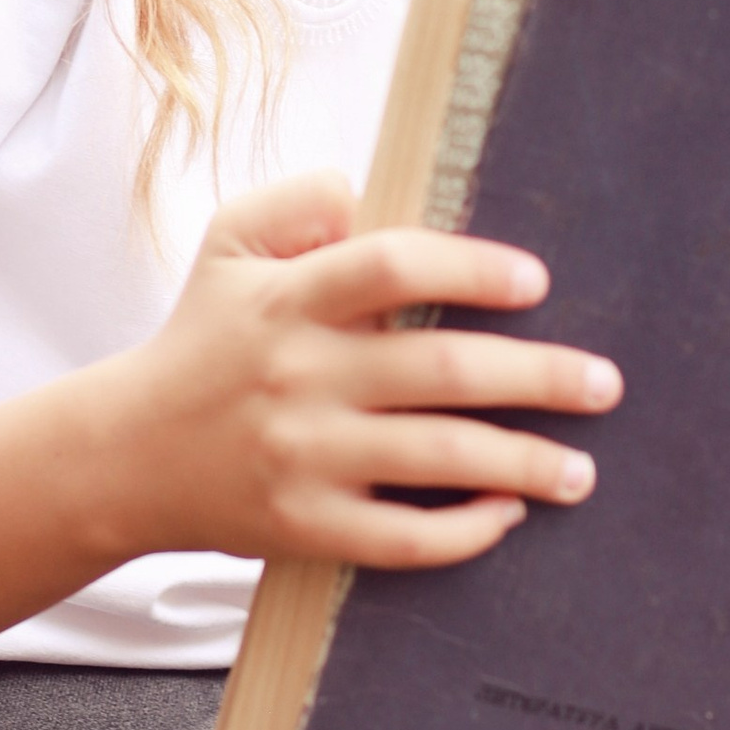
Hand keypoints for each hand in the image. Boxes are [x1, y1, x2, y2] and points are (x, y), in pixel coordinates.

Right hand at [98, 170, 619, 575]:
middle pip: (441, 373)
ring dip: (525, 463)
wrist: (124, 455)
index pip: (393, 267)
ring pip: (438, 461)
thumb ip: (296, 202)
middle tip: (604, 384)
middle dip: (539, 378)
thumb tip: (366, 191)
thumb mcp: (227, 245)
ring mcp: (303, 458)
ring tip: (583, 468)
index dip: (472, 270)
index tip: (537, 282)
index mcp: (289, 300)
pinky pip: (402, 538)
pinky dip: (465, 531)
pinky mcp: (304, 527)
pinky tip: (509, 514)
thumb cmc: (201, 339)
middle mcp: (299, 377)